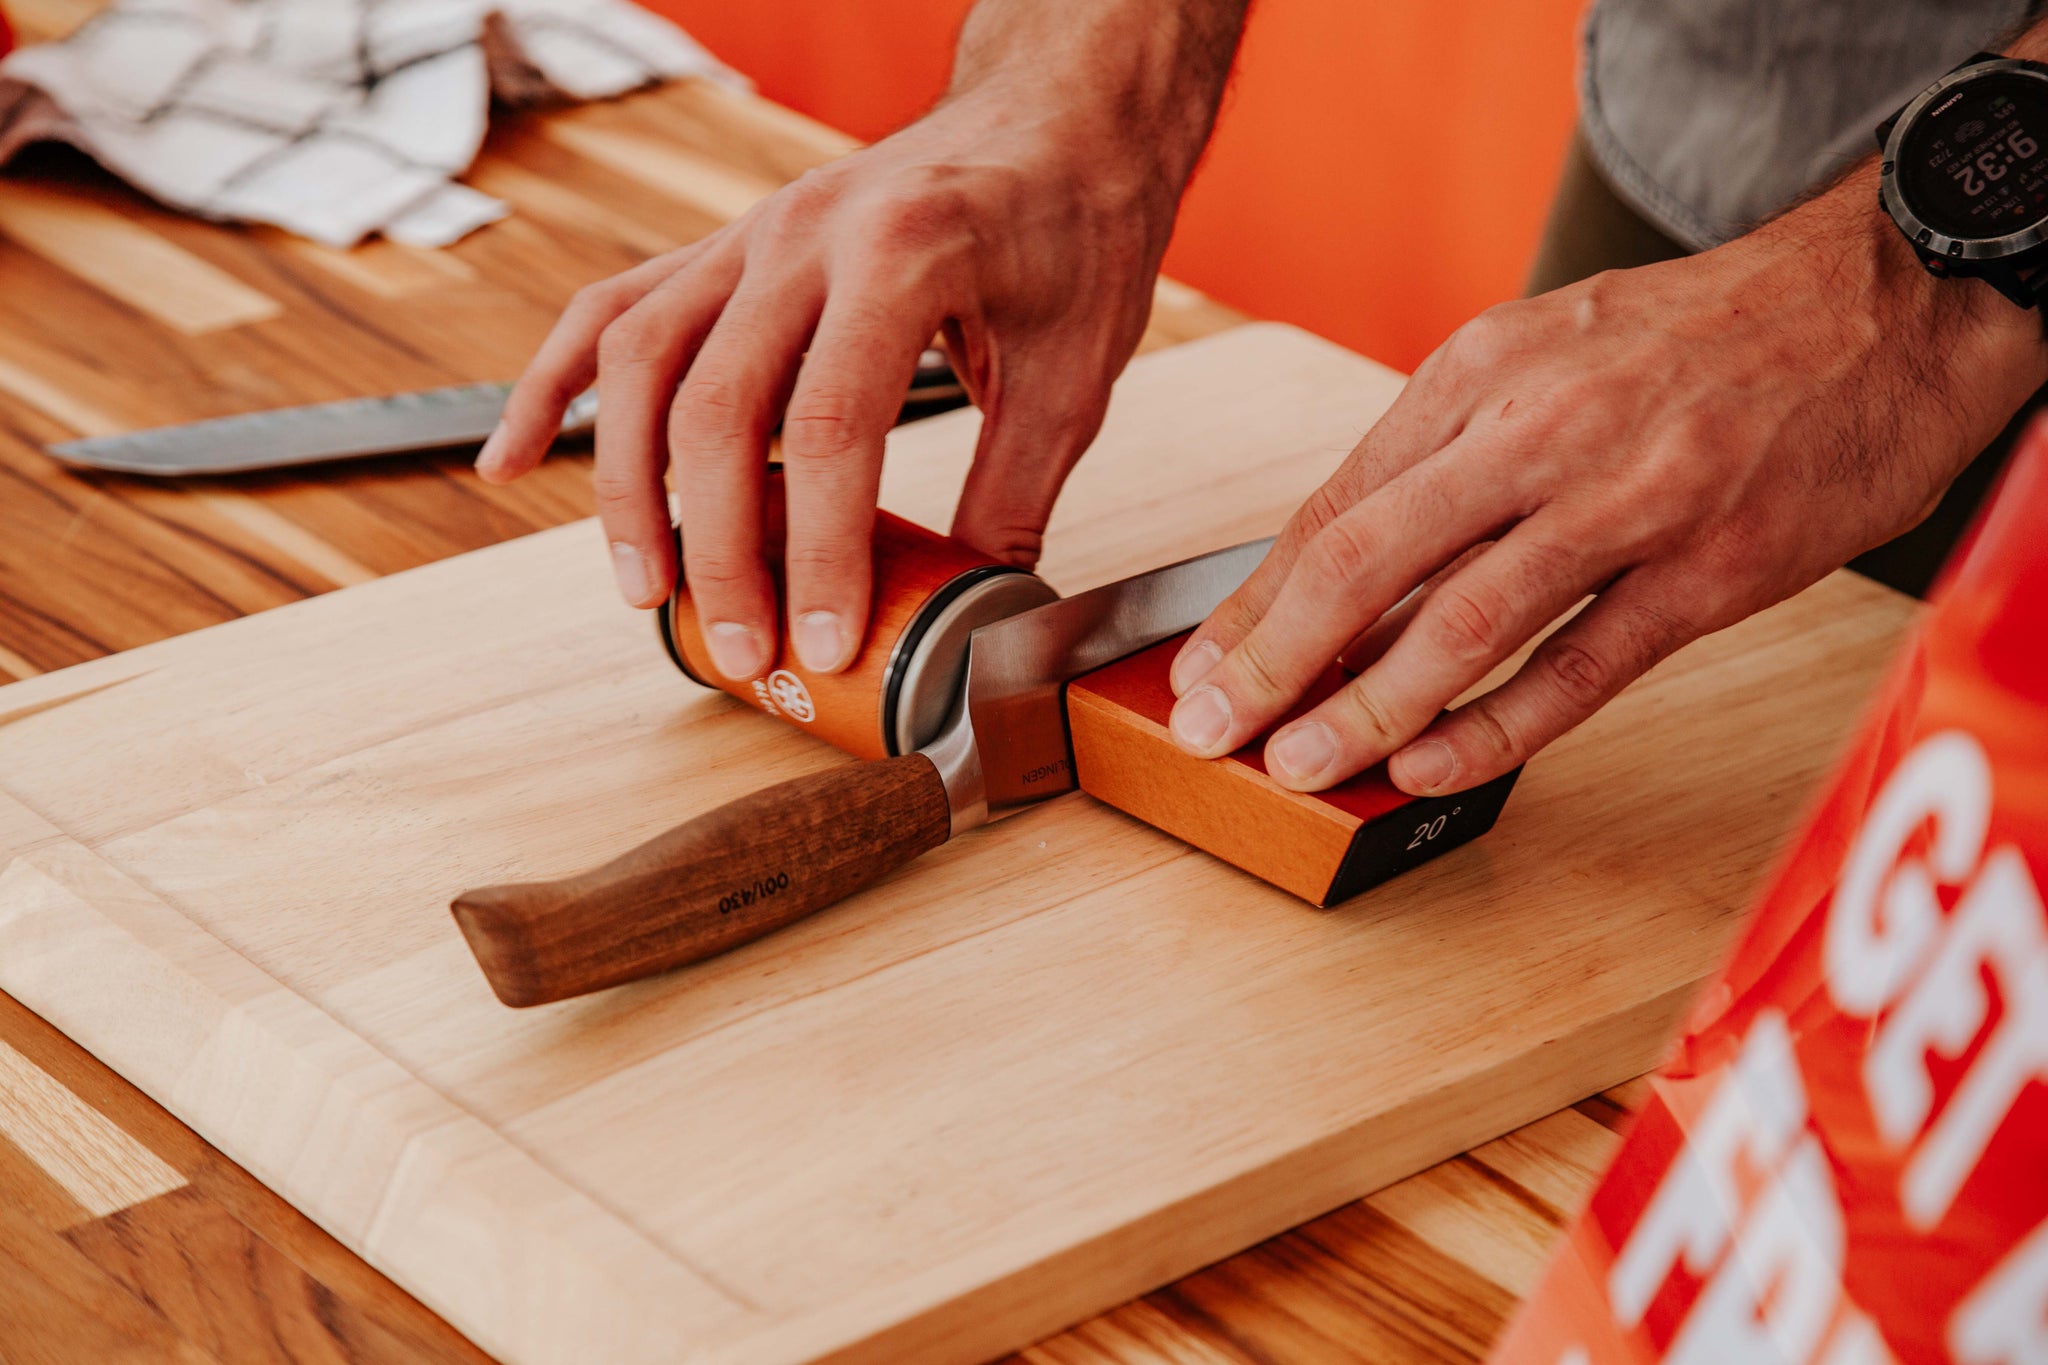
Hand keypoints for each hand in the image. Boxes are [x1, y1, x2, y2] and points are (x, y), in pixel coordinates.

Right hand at [476, 90, 1175, 678]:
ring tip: (645, 591)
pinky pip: (613, 311)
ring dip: (627, 488)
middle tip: (740, 650)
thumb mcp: (1075, 370)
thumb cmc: (1073, 222)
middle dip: (720, 549)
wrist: (1057, 111)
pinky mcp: (727, 247)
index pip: (832, 428)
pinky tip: (514, 458)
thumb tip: (974, 617)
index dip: (820, 552)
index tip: (823, 643)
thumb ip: (1014, 493)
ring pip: (643, 361)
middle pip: (719, 408)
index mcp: (903, 252)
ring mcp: (752, 233)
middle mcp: (806, 233)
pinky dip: (554, 387)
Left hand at [1167, 179, 2046, 796]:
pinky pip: (1582, 666)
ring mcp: (1627, 501)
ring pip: (1464, 620)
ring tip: (1300, 764)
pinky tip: (1430, 764)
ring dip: (1367, 705)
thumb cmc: (1697, 337)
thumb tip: (1342, 565)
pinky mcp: (1709, 568)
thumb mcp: (1544, 349)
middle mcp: (1539, 430)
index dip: (1256, 600)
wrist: (1878, 302)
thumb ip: (1447, 451)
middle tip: (1212, 729)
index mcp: (1482, 372)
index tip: (1202, 668)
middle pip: (1370, 560)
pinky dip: (1497, 727)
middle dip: (1276, 659)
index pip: (1336, 503)